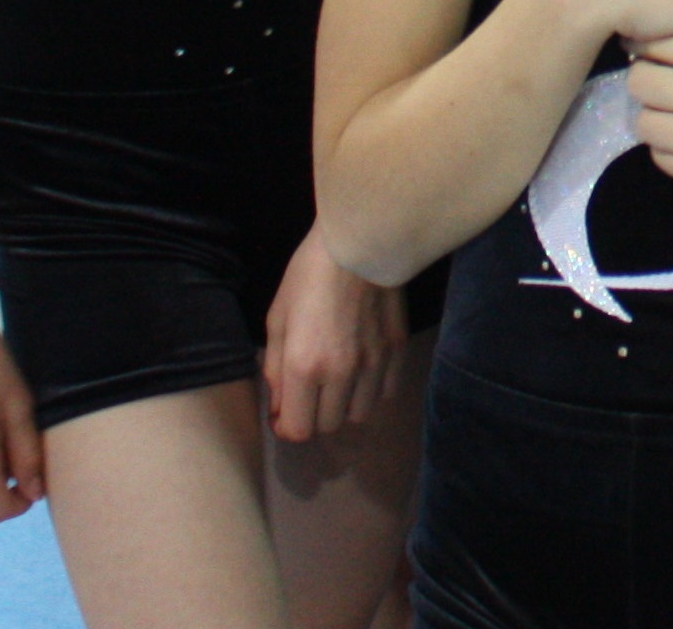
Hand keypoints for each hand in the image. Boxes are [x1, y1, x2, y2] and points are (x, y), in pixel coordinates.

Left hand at [260, 226, 406, 441]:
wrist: (362, 242)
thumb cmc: (309, 275)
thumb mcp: (277, 318)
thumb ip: (274, 368)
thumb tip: (279, 406)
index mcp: (304, 366)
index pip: (296, 430)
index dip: (284, 426)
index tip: (283, 412)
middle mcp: (341, 375)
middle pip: (326, 426)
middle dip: (312, 414)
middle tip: (308, 389)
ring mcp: (374, 365)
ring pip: (358, 415)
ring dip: (343, 405)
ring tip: (337, 381)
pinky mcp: (397, 352)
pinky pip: (384, 394)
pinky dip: (370, 390)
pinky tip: (362, 369)